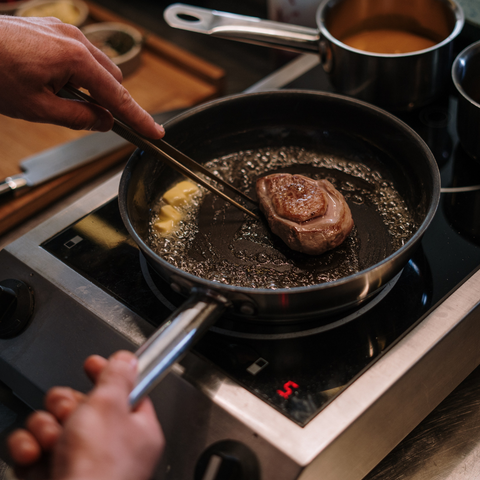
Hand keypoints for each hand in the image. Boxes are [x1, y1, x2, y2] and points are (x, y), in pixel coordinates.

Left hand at [0, 16, 163, 137]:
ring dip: (93, 87)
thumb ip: (79, 117)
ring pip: (98, 67)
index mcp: (75, 59)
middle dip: (110, 102)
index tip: (154, 132)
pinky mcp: (54, 29)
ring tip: (63, 98)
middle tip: (96, 120)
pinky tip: (57, 82)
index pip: (118, 97)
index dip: (138, 118)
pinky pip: (81, 55)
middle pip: (113, 80)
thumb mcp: (39, 108)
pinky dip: (80, 74)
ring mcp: (64, 31)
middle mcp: (75, 40)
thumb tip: (104, 122)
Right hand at [7, 351, 164, 479]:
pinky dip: (29, 451)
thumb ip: (117, 376)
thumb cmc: (98, 470)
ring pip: (54, 425)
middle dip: (65, 406)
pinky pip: (35, 449)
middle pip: (83, 406)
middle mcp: (111, 448)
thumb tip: (127, 360)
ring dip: (45, 428)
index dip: (107, 374)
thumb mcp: (110, 406)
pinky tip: (34, 456)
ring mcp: (81, 464)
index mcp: (137, 430)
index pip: (126, 391)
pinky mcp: (53, 477)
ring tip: (51, 441)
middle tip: (67, 413)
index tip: (91, 364)